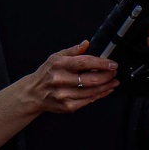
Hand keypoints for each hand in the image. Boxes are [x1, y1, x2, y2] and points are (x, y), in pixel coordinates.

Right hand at [0, 40, 118, 149]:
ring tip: (114, 81)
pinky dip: (100, 95)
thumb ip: (73, 50)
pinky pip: (88, 101)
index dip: (101, 63)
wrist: (33, 93)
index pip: (84, 62)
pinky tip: (106, 90)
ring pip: (92, 91)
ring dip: (106, 86)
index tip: (112, 63)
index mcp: (59, 65)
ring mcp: (64, 95)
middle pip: (91, 79)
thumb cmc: (46, 73)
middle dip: (107, 76)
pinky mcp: (67, 106)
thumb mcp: (56, 57)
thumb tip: (86, 43)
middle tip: (114, 72)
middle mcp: (61, 80)